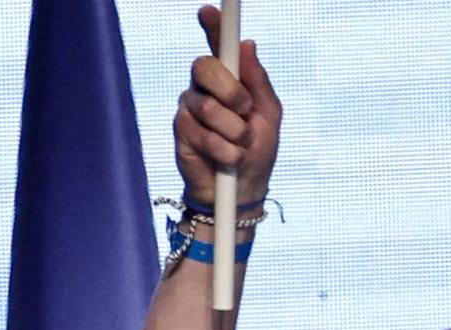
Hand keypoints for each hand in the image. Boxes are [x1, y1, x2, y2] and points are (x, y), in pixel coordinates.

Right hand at [174, 8, 279, 209]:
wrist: (242, 190)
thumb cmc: (258, 150)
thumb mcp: (269, 113)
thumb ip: (258, 81)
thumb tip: (247, 44)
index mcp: (231, 78)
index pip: (219, 46)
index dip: (212, 26)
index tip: (208, 10)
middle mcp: (206, 88)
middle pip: (205, 67)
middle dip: (230, 90)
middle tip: (245, 110)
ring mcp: (190, 109)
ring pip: (207, 105)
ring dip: (232, 130)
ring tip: (240, 146)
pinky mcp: (181, 132)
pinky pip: (199, 131)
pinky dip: (220, 147)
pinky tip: (226, 157)